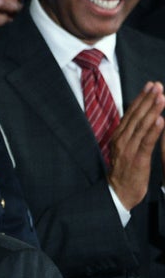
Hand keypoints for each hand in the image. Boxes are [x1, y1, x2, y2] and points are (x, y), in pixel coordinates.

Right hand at [108, 82, 164, 209]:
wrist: (117, 193)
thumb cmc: (124, 171)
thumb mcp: (123, 149)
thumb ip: (130, 134)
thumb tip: (138, 119)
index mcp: (119, 136)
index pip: (130, 114)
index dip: (141, 98)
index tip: (150, 85)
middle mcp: (122, 140)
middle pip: (136, 116)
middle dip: (148, 99)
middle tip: (158, 85)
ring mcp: (129, 149)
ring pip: (142, 126)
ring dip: (152, 110)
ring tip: (162, 97)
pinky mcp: (138, 159)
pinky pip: (146, 142)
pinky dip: (154, 130)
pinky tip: (161, 119)